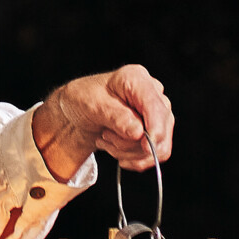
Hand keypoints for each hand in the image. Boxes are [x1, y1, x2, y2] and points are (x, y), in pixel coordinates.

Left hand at [32, 65, 174, 179]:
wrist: (79, 111)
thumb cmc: (83, 99)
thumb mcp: (92, 105)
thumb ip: (116, 117)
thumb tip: (138, 133)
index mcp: (136, 79)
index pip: (155, 106)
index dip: (155, 129)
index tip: (146, 147)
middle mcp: (152, 94)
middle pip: (159, 129)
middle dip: (130, 144)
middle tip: (105, 136)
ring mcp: (157, 113)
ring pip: (158, 146)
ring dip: (129, 152)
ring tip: (107, 139)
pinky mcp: (157, 130)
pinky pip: (156, 154)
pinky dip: (135, 158)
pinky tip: (117, 149)